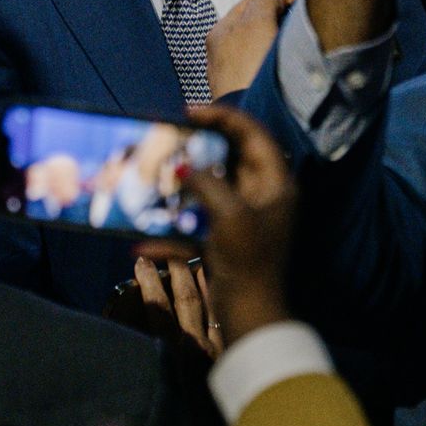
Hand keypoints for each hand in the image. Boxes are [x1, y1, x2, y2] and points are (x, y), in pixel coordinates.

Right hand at [138, 105, 294, 345]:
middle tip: (173, 133)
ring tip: (162, 165)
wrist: (250, 314)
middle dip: (203, 142)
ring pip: (215, 179)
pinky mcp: (226, 232)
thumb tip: (185, 165)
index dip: (223, 117)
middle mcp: (263, 192)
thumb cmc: (248, 261)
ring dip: (189, 173)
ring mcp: (245, 213)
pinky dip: (179, 213)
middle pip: (233, 153)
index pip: (253, 133)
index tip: (190, 112)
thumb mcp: (231, 215)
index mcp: (275, 182)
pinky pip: (201, 211)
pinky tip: (150, 227)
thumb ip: (208, 183)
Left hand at [206, 0, 301, 97]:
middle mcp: (226, 52)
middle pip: (260, 21)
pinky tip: (298, 53)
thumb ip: (264, 1)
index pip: (253, 0)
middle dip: (284, 11)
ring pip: (267, 41)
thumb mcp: (255, 23)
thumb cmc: (248, 71)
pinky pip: (273, 60)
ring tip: (307, 26)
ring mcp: (240, 73)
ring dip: (286, 31)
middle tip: (308, 4)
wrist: (254, 117)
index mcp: (220, 32)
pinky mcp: (255, 89)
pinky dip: (286, 52)